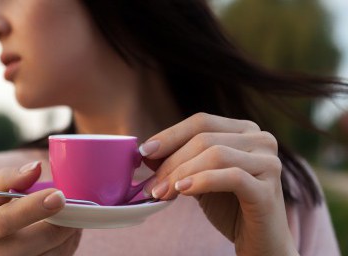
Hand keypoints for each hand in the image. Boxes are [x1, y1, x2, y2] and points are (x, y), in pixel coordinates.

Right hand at [0, 161, 81, 255]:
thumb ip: (8, 179)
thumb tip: (35, 167)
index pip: (8, 219)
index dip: (34, 207)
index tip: (58, 196)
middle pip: (44, 237)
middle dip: (66, 221)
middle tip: (76, 207)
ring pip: (58, 252)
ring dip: (70, 234)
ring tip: (68, 221)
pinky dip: (68, 247)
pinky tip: (63, 238)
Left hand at [141, 113, 297, 255]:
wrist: (261, 242)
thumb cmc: (230, 207)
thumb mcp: (199, 178)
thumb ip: (180, 162)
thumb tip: (147, 152)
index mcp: (245, 131)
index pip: (201, 122)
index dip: (170, 134)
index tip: (144, 151)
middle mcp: (261, 140)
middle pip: (204, 139)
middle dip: (171, 161)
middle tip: (150, 185)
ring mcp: (269, 163)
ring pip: (216, 155)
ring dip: (181, 173)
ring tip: (161, 193)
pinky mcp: (268, 189)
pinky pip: (232, 177)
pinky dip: (202, 181)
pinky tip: (183, 191)